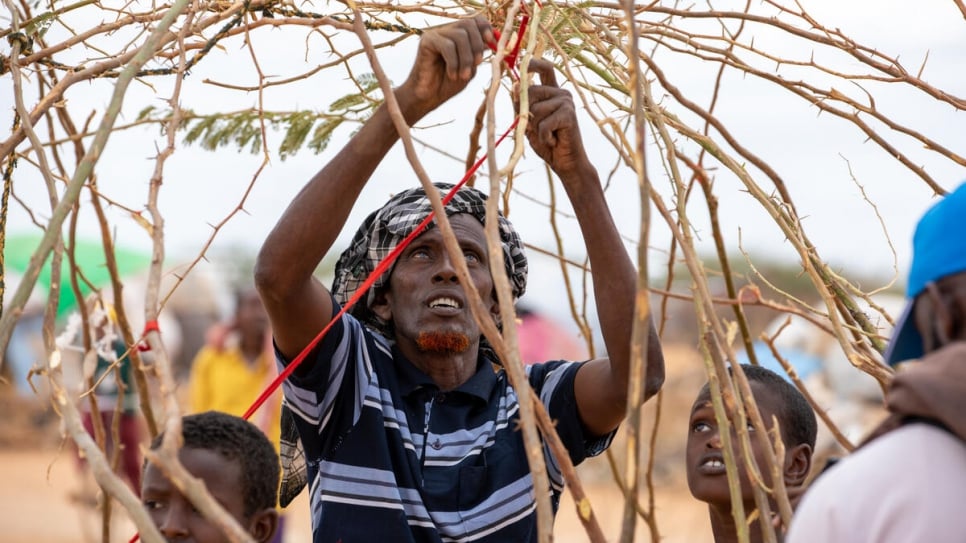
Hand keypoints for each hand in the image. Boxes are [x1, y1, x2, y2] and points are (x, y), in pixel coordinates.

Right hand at [398, 16, 495, 119]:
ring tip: (463, 75)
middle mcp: (447, 31)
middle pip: (468, 24)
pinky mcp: (427, 41)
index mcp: (458, 35)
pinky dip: (454, 62)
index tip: (492, 42)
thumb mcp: (470, 68)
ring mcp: (436, 34)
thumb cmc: (448, 84)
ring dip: (466, 58)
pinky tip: (452, 75)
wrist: (428, 97)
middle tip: (477, 64)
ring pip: (459, 36)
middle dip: (477, 45)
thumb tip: (493, 41)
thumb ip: (479, 54)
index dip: (485, 28)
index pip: (474, 20)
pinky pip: (447, 46)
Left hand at [515, 59, 589, 176]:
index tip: (520, 61)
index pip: (545, 68)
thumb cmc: (547, 142)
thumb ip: (521, 105)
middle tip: (536, 128)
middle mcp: (561, 92)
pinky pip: (543, 124)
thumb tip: (514, 85)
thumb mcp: (528, 122)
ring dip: (535, 128)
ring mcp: (566, 102)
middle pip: (531, 91)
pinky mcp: (569, 114)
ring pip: (535, 110)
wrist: (566, 162)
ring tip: (548, 136)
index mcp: (552, 91)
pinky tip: (553, 141)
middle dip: (525, 112)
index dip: (532, 63)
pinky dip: (543, 137)